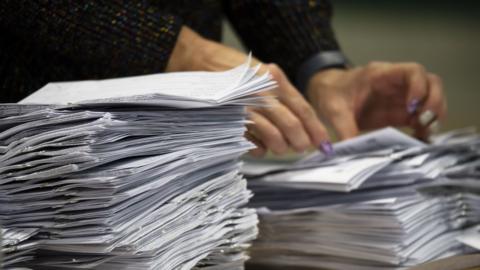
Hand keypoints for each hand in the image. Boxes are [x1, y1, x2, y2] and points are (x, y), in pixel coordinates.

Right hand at [167, 27, 331, 156]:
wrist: (199, 61)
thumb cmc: (234, 70)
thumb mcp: (262, 74)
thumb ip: (280, 95)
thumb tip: (301, 124)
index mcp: (274, 79)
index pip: (302, 108)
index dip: (316, 129)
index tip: (324, 143)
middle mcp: (262, 92)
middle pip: (291, 124)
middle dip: (300, 141)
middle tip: (302, 148)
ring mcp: (244, 105)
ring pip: (273, 135)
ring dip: (280, 147)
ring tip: (280, 148)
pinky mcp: (229, 118)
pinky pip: (252, 141)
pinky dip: (260, 149)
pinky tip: (261, 147)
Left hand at [307, 62, 446, 139]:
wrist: (326, 93)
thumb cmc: (331, 93)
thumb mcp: (333, 110)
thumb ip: (344, 129)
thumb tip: (350, 150)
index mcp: (381, 75)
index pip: (413, 71)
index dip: (419, 88)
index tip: (411, 108)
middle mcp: (396, 84)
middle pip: (431, 83)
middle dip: (434, 103)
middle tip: (424, 123)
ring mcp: (400, 98)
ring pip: (430, 99)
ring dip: (433, 116)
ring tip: (424, 133)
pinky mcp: (399, 113)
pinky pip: (420, 117)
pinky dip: (425, 128)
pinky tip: (419, 139)